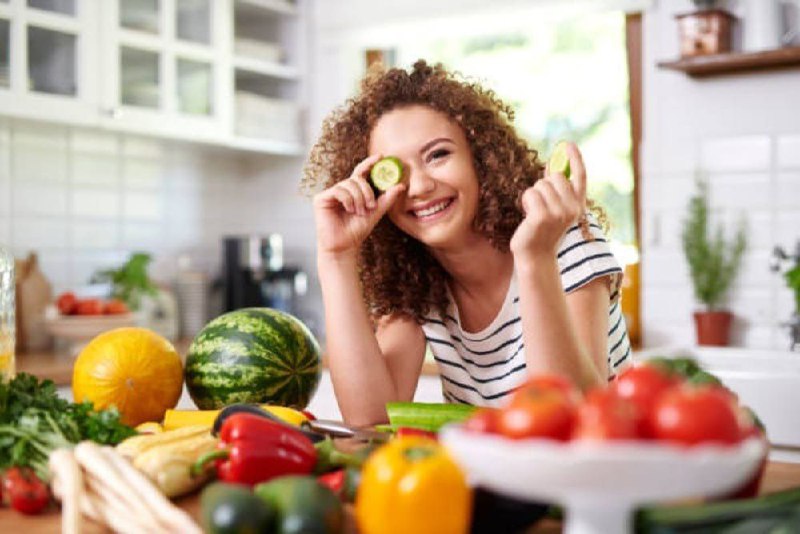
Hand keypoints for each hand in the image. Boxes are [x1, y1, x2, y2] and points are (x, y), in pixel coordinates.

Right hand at [313, 154, 405, 257]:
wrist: (344, 246)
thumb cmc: (357, 231)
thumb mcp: (375, 213)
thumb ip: (386, 199)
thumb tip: (400, 185)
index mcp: (354, 192)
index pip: (361, 173)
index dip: (369, 163)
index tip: (381, 157)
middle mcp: (342, 190)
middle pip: (357, 178)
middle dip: (367, 191)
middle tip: (371, 206)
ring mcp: (331, 193)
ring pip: (349, 184)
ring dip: (359, 198)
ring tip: (359, 212)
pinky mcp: (321, 198)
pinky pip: (339, 190)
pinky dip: (348, 199)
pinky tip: (349, 210)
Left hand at [510, 142, 586, 258]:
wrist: (536, 256)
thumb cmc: (542, 231)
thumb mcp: (554, 208)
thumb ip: (556, 190)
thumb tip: (551, 165)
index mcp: (578, 206)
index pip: (580, 177)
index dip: (575, 158)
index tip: (567, 144)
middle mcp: (572, 209)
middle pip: (555, 177)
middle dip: (543, 186)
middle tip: (541, 205)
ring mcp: (559, 213)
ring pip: (540, 185)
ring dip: (533, 196)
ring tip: (534, 214)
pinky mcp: (543, 216)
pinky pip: (530, 193)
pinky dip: (526, 201)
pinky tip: (528, 216)